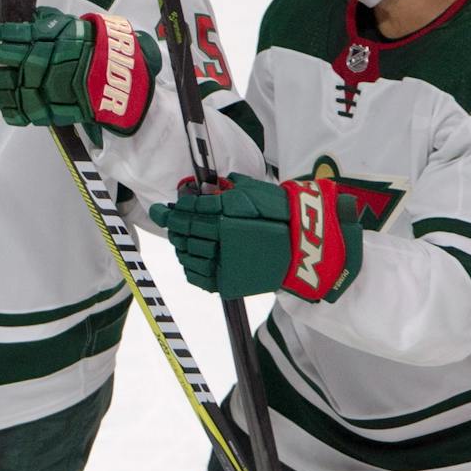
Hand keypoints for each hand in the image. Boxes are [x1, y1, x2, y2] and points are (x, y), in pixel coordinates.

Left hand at [0, 6, 157, 133]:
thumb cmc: (91, 47)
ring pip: (1, 87)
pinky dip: (6, 106)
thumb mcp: (68, 25)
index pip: (5, 38)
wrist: (114, 77)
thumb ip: (44, 22)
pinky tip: (3, 99)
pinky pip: (15, 112)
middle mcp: (34, 63)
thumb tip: (27, 17)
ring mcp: (36, 88)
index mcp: (41, 41)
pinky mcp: (42, 110)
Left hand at [151, 176, 362, 302]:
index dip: (172, 211)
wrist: (307, 248)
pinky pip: (198, 277)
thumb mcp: (258, 192)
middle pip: (184, 233)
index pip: (187, 213)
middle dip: (175, 226)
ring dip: (181, 246)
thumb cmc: (285, 215)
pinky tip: (191, 259)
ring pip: (188, 255)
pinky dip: (190, 267)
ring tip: (181, 240)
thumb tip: (208, 187)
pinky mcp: (228, 282)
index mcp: (226, 216)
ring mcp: (224, 263)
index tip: (164, 209)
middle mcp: (221, 239)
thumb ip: (230, 188)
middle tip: (169, 221)